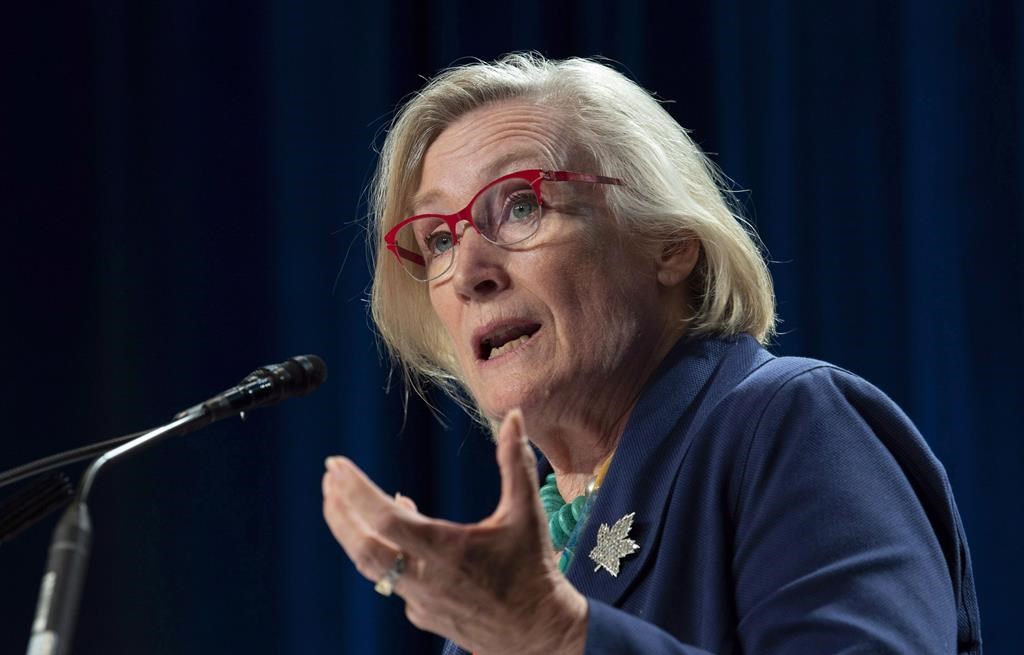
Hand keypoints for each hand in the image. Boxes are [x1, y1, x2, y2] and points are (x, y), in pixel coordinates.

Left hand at [321, 409, 587, 654]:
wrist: (540, 635)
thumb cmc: (534, 571)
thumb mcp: (527, 513)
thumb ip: (515, 462)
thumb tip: (514, 416)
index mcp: (447, 550)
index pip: (384, 519)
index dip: (355, 491)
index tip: (336, 465)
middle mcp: (425, 579)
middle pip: (362, 547)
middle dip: (338, 512)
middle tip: (328, 479)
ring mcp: (420, 602)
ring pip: (372, 566)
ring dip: (353, 532)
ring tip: (341, 501)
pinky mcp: (423, 615)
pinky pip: (393, 580)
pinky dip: (384, 551)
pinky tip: (394, 533)